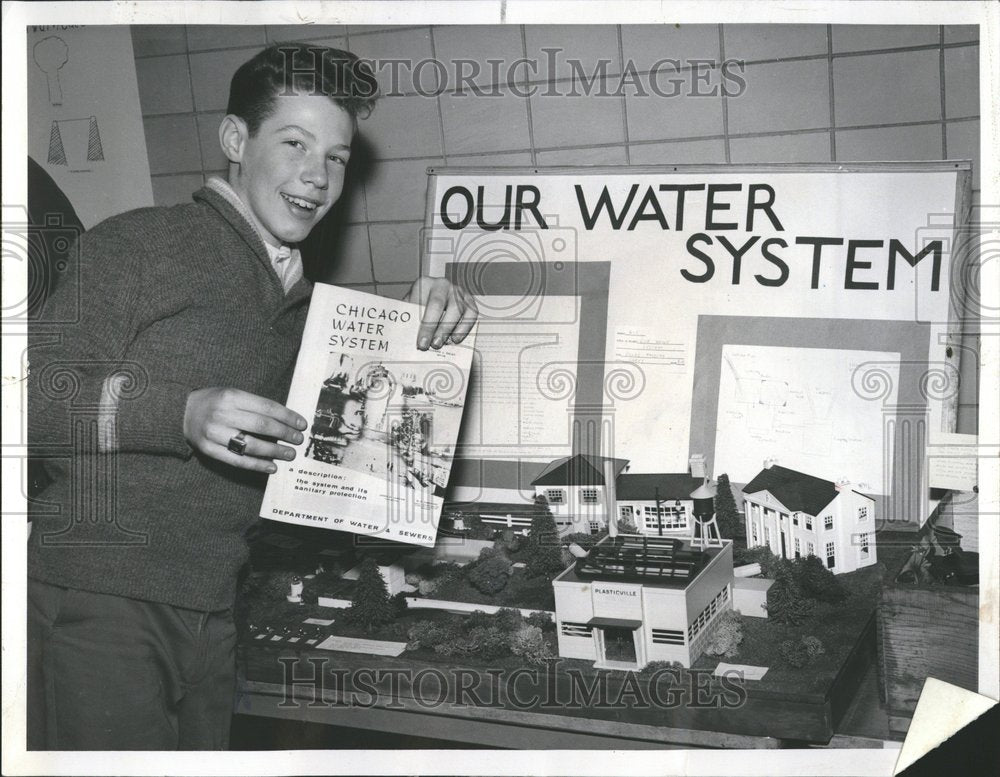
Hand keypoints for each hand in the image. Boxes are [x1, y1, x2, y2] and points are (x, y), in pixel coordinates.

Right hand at [183, 388, 306, 472]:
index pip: (267, 407)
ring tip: (289, 454)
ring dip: (274, 451)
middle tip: (299, 440)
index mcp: (231, 396)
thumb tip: (287, 420)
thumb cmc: (215, 403)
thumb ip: (255, 405)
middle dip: (285, 434)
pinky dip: (257, 465)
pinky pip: (237, 460)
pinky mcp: (209, 450)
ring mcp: (214, 433)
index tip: (302, 424)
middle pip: (261, 426)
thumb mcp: (233, 394)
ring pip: (251, 445)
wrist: (181, 412)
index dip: (287, 417)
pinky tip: (272, 467)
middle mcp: (222, 414)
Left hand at [403, 276, 477, 350]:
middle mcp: (442, 284)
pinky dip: (464, 328)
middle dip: (434, 327)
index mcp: (424, 284)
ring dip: (448, 329)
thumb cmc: (421, 309)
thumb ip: (411, 321)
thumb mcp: (412, 310)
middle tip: (432, 345)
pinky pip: (471, 314)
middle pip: (438, 304)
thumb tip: (411, 337)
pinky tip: (455, 339)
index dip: (422, 324)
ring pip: (456, 309)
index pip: (420, 301)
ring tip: (442, 344)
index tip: (421, 343)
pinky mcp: (469, 301)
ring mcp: (457, 291)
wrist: (433, 302)